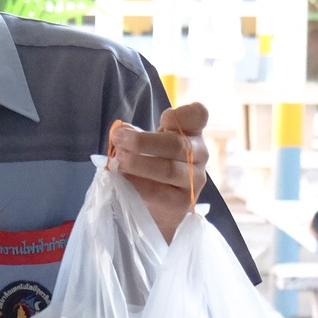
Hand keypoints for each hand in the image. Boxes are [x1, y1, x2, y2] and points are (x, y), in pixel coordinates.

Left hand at [111, 102, 210, 239]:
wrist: (160, 203)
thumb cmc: (155, 163)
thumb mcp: (148, 143)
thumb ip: (135, 134)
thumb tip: (120, 130)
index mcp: (192, 132)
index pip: (199, 115)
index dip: (183, 114)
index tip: (164, 118)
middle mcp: (199, 154)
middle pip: (177, 144)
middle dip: (142, 141)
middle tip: (118, 138)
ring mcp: (195, 179)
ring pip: (169, 169)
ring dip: (138, 163)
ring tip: (118, 160)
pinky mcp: (184, 202)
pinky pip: (159, 193)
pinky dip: (137, 184)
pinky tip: (122, 178)